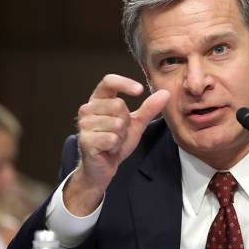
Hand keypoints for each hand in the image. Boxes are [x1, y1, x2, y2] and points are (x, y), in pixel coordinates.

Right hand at [64, 74, 169, 214]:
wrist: (103, 167)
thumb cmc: (115, 142)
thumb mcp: (135, 123)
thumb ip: (149, 108)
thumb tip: (165, 93)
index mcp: (98, 100)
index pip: (109, 81)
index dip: (124, 83)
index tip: (140, 91)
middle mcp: (87, 109)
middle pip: (118, 105)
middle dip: (126, 123)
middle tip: (119, 134)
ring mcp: (84, 124)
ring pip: (117, 124)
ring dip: (121, 137)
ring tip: (113, 142)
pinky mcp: (85, 140)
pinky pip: (112, 139)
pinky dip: (115, 146)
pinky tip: (108, 149)